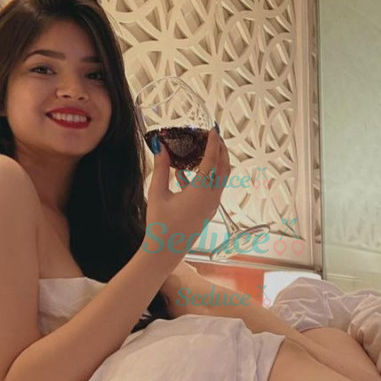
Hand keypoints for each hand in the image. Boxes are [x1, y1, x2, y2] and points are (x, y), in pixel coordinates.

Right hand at [144, 129, 229, 260]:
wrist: (165, 251)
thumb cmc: (160, 225)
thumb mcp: (157, 193)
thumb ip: (160, 168)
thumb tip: (159, 147)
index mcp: (200, 192)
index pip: (211, 161)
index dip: (213, 143)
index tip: (212, 130)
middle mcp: (211, 198)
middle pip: (223, 168)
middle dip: (221, 150)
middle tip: (213, 136)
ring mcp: (212, 206)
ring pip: (221, 178)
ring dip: (216, 162)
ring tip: (205, 150)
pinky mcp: (208, 211)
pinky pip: (213, 188)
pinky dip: (207, 176)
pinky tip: (186, 174)